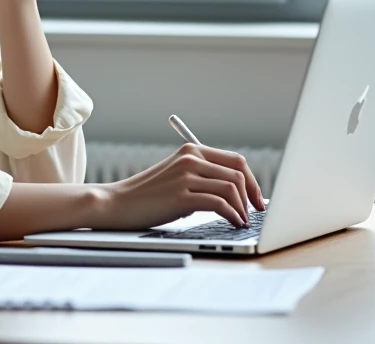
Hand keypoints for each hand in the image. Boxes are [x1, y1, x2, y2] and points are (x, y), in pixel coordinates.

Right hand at [96, 143, 266, 230]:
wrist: (117, 203)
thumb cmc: (148, 195)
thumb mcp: (176, 176)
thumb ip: (201, 176)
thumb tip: (236, 192)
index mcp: (191, 151)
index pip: (235, 160)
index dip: (252, 181)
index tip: (257, 198)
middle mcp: (190, 159)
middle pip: (238, 173)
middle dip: (252, 195)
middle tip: (255, 212)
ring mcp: (186, 176)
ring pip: (231, 188)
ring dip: (242, 208)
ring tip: (242, 221)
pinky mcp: (182, 196)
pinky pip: (220, 204)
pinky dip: (232, 215)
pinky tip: (232, 223)